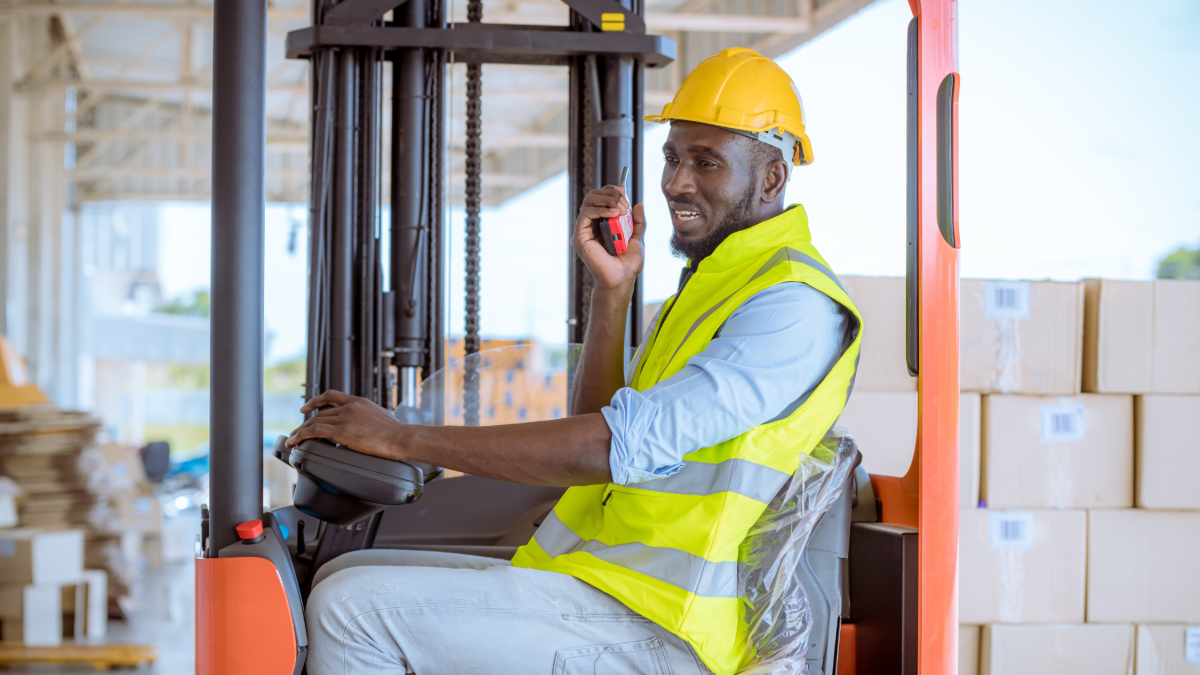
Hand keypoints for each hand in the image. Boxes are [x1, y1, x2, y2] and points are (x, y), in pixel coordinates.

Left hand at [286, 390, 406, 459]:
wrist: (401, 437)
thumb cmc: (396, 432)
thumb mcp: (381, 417)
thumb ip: (369, 417)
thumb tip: (367, 425)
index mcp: (359, 401)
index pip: (332, 395)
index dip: (316, 400)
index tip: (307, 407)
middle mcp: (350, 407)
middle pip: (321, 412)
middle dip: (306, 421)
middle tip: (298, 431)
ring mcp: (345, 418)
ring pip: (315, 421)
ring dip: (300, 431)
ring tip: (292, 439)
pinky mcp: (342, 431)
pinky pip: (315, 431)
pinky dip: (302, 435)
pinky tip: (296, 441)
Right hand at [571, 185, 645, 291]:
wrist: (622, 279)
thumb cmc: (628, 264)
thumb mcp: (637, 238)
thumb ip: (638, 222)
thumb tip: (639, 205)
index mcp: (602, 225)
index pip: (601, 199)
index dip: (612, 191)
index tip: (625, 193)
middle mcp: (591, 226)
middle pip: (593, 196)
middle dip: (611, 194)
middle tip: (625, 203)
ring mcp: (584, 231)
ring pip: (589, 201)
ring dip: (608, 200)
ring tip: (622, 208)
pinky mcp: (580, 237)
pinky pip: (586, 214)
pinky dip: (601, 210)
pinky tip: (614, 214)